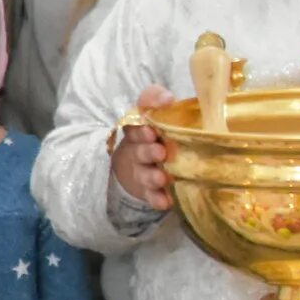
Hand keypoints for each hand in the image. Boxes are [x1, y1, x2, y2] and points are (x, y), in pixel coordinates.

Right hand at [110, 86, 174, 207]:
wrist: (143, 162)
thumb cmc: (156, 133)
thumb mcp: (153, 111)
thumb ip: (154, 98)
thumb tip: (166, 98)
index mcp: (139, 131)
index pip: (133, 127)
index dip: (140, 130)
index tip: (150, 130)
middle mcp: (138, 152)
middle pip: (139, 152)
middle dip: (148, 153)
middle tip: (160, 152)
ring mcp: (143, 172)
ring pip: (144, 175)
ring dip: (151, 177)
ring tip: (162, 178)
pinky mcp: (148, 191)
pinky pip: (151, 196)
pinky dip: (156, 199)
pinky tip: (165, 202)